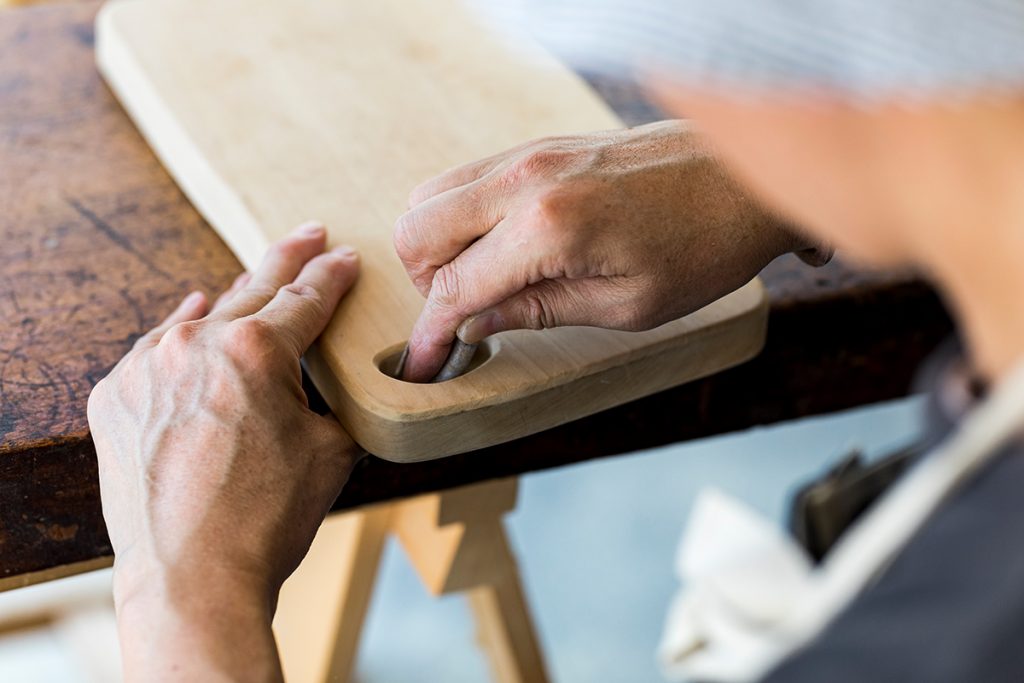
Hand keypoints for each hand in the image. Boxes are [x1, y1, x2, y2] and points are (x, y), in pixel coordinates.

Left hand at [87, 222, 359, 681]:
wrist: (192, 575)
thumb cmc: (266, 518)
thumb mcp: (332, 449)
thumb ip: (334, 400)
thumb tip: (332, 388)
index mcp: (258, 349)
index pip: (307, 297)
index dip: (332, 275)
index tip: (344, 256)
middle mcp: (196, 342)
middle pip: (253, 288)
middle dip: (288, 260)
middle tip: (310, 235)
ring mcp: (147, 366)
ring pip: (200, 317)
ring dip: (232, 301)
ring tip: (254, 282)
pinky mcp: (115, 395)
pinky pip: (155, 348)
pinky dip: (180, 334)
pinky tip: (193, 316)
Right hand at [394, 120, 805, 380]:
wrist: (746, 175)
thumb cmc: (702, 246)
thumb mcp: (624, 305)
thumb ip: (536, 311)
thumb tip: (472, 324)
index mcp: (546, 227)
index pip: (452, 285)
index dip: (430, 335)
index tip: (425, 365)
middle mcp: (524, 179)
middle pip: (416, 228)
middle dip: (426, 283)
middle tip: (463, 316)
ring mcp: (529, 153)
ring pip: (433, 197)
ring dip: (440, 247)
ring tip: (486, 284)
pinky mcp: (541, 145)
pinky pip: (469, 179)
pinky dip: (464, 218)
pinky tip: (505, 250)